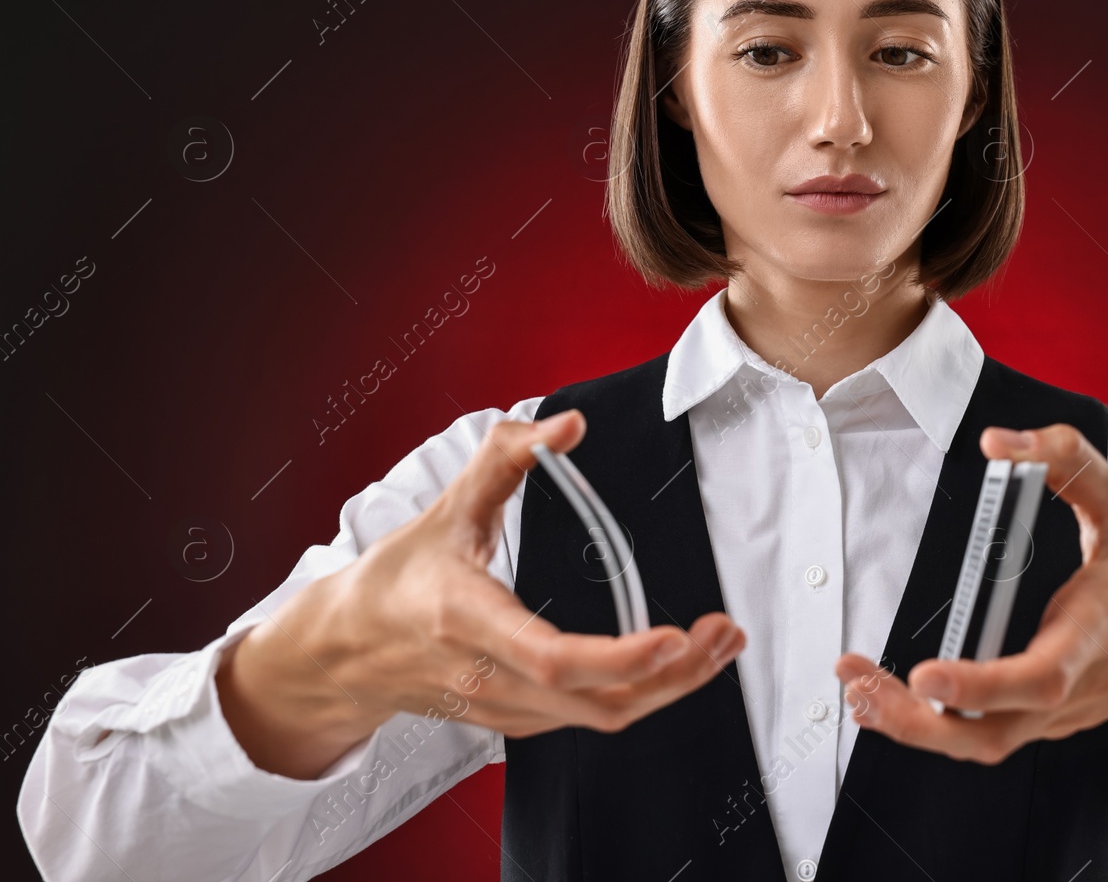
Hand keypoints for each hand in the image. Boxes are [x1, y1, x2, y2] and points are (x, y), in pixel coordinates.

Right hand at [218, 409, 745, 778]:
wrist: (345, 654)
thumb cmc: (396, 582)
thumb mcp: (446, 509)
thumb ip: (506, 457)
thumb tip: (566, 423)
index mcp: (469, 620)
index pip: (553, 657)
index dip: (620, 657)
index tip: (674, 636)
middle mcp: (490, 676)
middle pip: (597, 699)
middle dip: (674, 674)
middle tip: (723, 634)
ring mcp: (505, 708)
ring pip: (602, 718)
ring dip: (669, 688)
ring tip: (718, 646)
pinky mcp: (517, 722)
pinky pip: (589, 719)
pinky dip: (640, 695)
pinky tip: (673, 665)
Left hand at [835, 422, 1107, 766]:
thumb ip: (1065, 458)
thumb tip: (997, 441)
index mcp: (1094, 630)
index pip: (1038, 676)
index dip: (980, 684)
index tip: (924, 674)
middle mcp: (1074, 684)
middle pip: (991, 734)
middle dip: (916, 721)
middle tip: (856, 682)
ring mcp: (1062, 711)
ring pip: (983, 746)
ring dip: (914, 727)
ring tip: (857, 689)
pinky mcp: (1052, 717)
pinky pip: (989, 738)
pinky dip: (937, 726)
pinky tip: (895, 698)